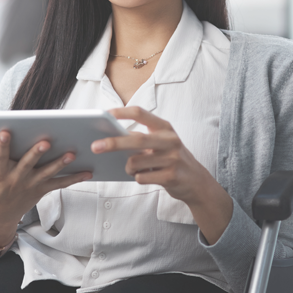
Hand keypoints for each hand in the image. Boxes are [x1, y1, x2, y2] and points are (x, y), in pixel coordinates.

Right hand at [0, 131, 91, 260]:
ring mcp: (31, 184)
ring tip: (71, 153)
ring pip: (47, 173)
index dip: (1, 144)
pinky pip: (61, 183)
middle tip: (45, 141)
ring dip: (60, 163)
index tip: (5, 130)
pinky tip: (89, 171)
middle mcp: (16, 178)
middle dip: (36, 153)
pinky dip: (75, 177)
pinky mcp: (43, 189)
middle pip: (27, 164)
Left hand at [91, 107, 232, 242]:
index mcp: (165, 128)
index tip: (105, 114)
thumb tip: (113, 137)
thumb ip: (142, 138)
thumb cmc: (172, 159)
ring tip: (136, 169)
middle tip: (95, 146)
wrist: (196, 181)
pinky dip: (138, 178)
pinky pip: (141, 177)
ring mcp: (172, 158)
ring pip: (135, 162)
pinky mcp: (171, 176)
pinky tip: (148, 176)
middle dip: (113, 143)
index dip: (121, 112)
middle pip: (136, 139)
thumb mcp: (161, 143)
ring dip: (129, 168)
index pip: (140, 113)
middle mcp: (170, 140)